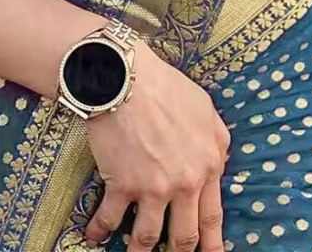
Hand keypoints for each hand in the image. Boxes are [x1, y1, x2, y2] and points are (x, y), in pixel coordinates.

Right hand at [82, 40, 229, 250]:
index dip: (212, 243)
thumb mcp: (206, 108)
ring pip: (149, 237)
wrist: (127, 77)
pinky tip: (92, 236)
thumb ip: (217, 139)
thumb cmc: (166, 86)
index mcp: (207, 165)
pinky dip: (99, 230)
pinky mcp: (121, 185)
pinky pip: (110, 219)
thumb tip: (219, 159)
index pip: (213, 216)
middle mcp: (184, 184)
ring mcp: (152, 188)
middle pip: (185, 236)